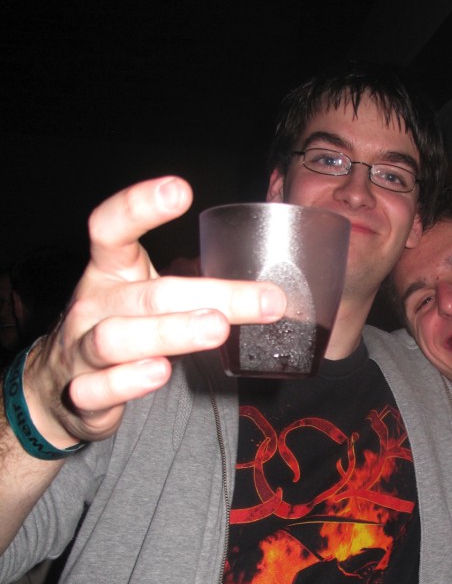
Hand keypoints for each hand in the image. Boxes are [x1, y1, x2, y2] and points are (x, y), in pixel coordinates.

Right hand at [22, 177, 286, 446]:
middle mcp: (93, 306)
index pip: (111, 229)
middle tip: (264, 299)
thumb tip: (264, 282)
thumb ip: (191, 286)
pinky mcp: (82, 393)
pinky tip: (159, 373)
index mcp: (109, 272)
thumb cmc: (119, 328)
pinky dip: (129, 380)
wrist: (55, 386)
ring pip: (119, 338)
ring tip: (216, 328)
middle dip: (212, 294)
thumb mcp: (144, 297)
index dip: (139, 206)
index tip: (180, 190)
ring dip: (172, 331)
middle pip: (149, 294)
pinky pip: (100, 387)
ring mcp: (82, 349)